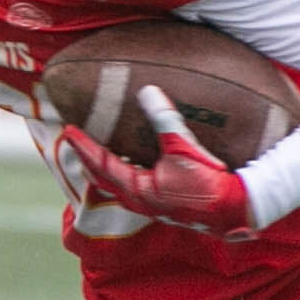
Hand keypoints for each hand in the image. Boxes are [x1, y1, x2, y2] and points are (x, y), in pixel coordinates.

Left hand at [60, 86, 259, 236]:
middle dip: (86, 158)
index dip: (83, 146)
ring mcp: (149, 206)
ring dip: (102, 169)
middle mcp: (138, 200)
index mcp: (137, 189)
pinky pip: (131, 188)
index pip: (100, 164)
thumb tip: (148, 90)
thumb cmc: (208, 183)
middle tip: (74, 139)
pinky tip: (128, 165)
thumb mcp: (184, 147)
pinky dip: (121, 174)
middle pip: (101, 178)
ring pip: (115, 186)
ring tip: (94, 151)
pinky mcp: (162, 205)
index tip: (68, 130)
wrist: (232, 209)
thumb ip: (164, 119)